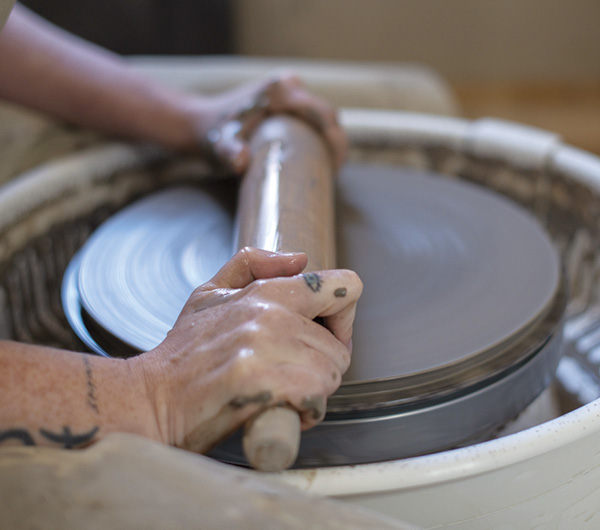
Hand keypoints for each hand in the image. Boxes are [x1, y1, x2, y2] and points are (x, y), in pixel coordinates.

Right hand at [132, 248, 361, 452]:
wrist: (152, 396)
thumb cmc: (184, 350)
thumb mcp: (210, 293)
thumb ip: (253, 264)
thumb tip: (300, 259)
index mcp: (267, 291)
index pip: (345, 286)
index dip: (341, 317)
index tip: (323, 337)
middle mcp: (270, 314)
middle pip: (340, 347)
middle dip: (322, 368)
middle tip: (292, 376)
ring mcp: (265, 347)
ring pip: (331, 374)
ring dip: (314, 391)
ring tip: (284, 393)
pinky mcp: (259, 382)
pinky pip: (315, 397)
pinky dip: (307, 411)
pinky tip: (283, 409)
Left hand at [185, 73, 347, 172]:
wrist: (198, 123)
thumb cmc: (211, 135)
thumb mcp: (220, 146)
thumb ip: (228, 152)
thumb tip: (241, 161)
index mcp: (280, 90)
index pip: (324, 114)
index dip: (336, 141)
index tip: (336, 166)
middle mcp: (288, 85)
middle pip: (327, 116)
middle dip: (335, 143)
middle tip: (333, 172)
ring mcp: (288, 91)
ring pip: (321, 118)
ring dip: (328, 140)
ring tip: (328, 169)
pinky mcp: (286, 101)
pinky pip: (311, 119)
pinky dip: (318, 137)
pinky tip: (318, 158)